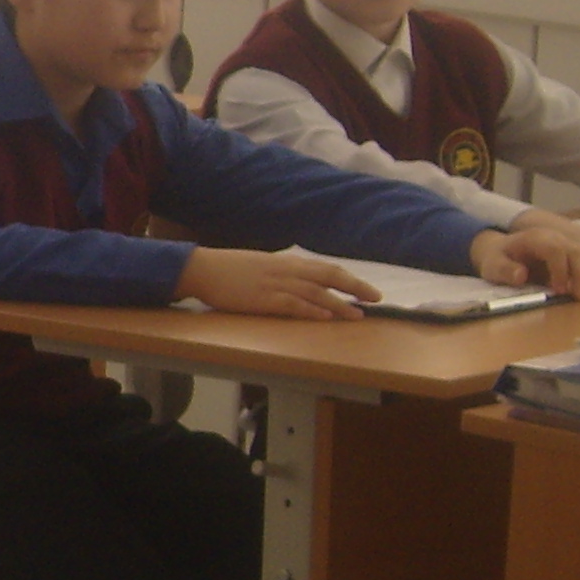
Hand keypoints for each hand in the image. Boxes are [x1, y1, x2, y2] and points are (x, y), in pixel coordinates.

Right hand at [180, 246, 373, 319]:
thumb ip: (282, 272)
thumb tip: (299, 282)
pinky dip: (312, 311)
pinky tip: (326, 317)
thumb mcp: (261, 265)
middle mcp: (287, 270)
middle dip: (355, 287)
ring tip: (358, 315)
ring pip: (316, 293)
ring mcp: (276, 284)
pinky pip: (294, 305)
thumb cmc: (228, 269)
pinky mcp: (264, 299)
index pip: (326, 268)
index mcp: (287, 262)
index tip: (366, 289)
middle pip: (330, 276)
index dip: (349, 279)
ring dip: (340, 304)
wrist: (203, 268)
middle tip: (376, 298)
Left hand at [476, 226, 579, 298]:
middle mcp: (554, 238)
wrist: (502, 250)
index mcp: (535, 239)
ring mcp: (565, 243)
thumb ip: (505, 270)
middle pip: (578, 251)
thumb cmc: (497, 259)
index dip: (561, 270)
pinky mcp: (571, 252)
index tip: (559, 290)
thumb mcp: (492, 266)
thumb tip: (521, 276)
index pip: (556, 250)